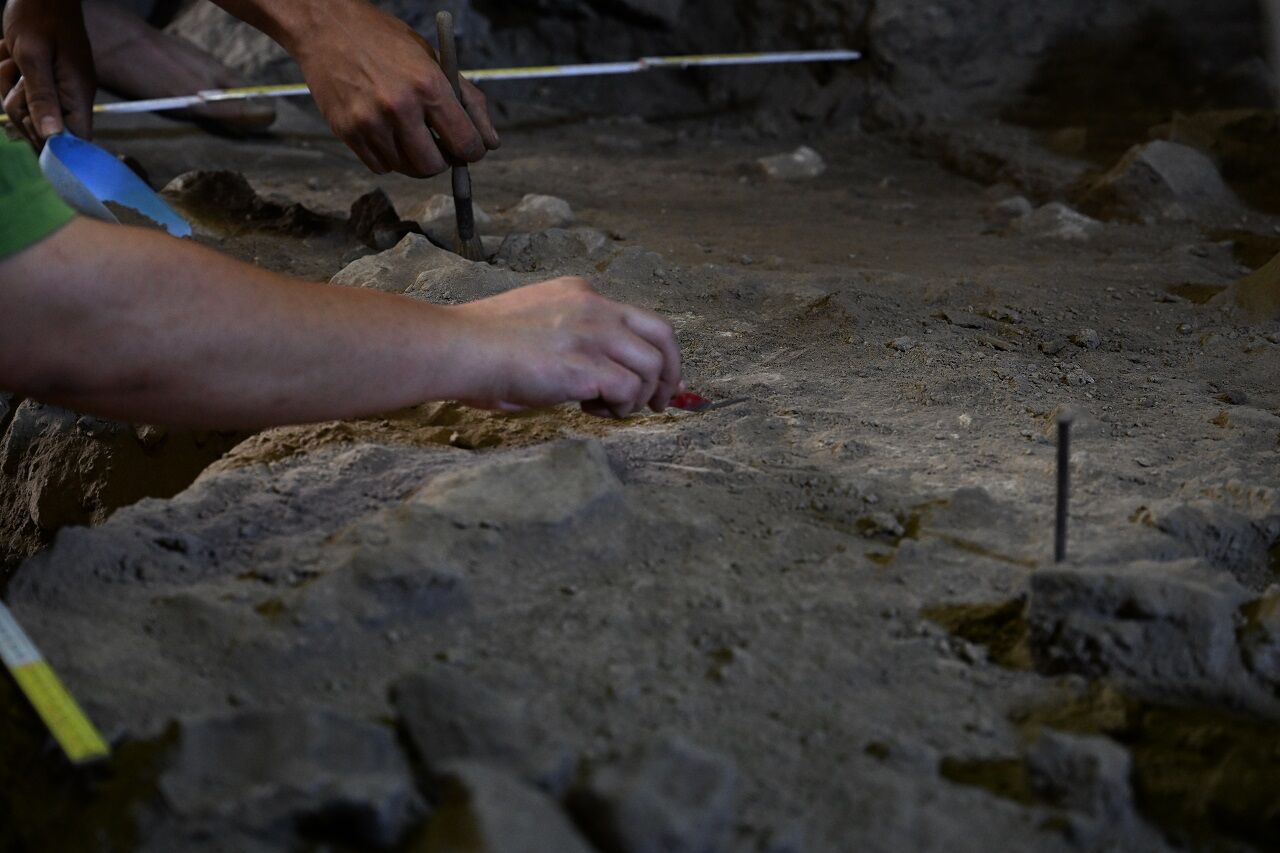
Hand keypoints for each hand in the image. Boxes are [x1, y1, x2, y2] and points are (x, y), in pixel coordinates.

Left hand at [0, 0, 95, 142]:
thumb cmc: (38, 18)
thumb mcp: (32, 57)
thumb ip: (42, 98)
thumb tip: (52, 137)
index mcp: (76, 95)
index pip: (76, 140)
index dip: (53, 144)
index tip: (30, 125)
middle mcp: (71, 97)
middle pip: (43, 128)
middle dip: (20, 108)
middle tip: (18, 80)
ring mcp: (57, 88)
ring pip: (24, 108)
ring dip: (8, 85)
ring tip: (11, 58)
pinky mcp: (43, 79)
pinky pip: (18, 91)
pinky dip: (7, 75)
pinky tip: (9, 54)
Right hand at [284, 0, 498, 176]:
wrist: (327, 27)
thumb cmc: (386, 42)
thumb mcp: (434, 60)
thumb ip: (468, 102)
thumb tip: (491, 143)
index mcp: (428, 86)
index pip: (466, 144)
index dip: (472, 151)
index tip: (467, 148)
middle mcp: (400, 108)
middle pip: (434, 166)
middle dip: (442, 160)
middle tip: (437, 144)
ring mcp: (370, 123)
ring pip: (406, 169)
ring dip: (413, 158)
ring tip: (407, 131)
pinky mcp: (347, 133)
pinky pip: (380, 167)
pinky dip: (388, 157)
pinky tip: (385, 131)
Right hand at [455, 278, 682, 418]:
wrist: (459, 348)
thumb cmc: (482, 345)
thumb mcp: (536, 324)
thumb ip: (569, 337)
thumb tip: (594, 377)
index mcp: (582, 294)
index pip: (642, 319)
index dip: (660, 352)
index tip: (661, 379)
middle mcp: (595, 307)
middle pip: (664, 337)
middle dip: (671, 375)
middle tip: (660, 403)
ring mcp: (593, 334)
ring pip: (651, 368)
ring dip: (638, 397)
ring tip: (607, 410)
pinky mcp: (587, 366)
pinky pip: (630, 391)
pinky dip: (620, 408)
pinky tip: (591, 409)